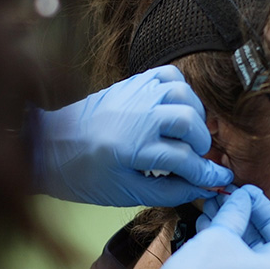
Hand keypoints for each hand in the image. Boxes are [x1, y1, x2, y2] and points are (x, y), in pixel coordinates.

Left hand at [32, 65, 232, 206]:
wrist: (49, 146)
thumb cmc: (84, 175)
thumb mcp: (126, 192)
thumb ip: (168, 190)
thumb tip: (202, 187)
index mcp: (132, 148)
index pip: (185, 159)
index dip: (207, 173)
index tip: (220, 180)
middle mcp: (137, 115)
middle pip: (190, 122)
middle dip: (201, 145)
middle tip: (197, 159)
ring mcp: (134, 94)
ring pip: (184, 95)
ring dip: (194, 116)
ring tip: (187, 135)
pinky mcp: (131, 83)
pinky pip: (168, 75)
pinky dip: (181, 90)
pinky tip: (176, 109)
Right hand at [107, 185, 269, 268]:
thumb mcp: (219, 235)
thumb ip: (236, 212)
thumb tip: (243, 198)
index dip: (269, 212)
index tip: (249, 197)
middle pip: (266, 247)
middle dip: (246, 219)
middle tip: (229, 199)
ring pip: (247, 259)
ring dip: (232, 232)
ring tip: (212, 210)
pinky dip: (225, 251)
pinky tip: (206, 231)